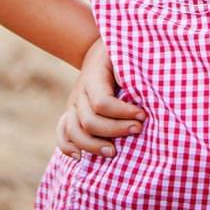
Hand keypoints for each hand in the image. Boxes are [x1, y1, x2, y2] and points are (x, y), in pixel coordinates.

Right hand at [56, 36, 145, 159]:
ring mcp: (73, 104)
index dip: (122, 112)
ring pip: (74, 131)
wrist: (99, 51)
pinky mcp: (71, 114)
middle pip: (89, 121)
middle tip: (138, 130)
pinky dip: (68, 147)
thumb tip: (147, 87)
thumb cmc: (121, 52)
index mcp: (94, 76)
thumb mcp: (126, 53)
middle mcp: (80, 92)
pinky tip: (82, 158)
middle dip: (114, 130)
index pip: (102, 102)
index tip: (143, 115)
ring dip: (93, 145)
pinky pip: (63, 133)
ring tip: (114, 152)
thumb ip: (133, 68)